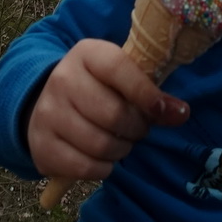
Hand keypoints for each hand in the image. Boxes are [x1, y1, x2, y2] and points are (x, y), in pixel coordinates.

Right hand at [27, 38, 188, 180]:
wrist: (47, 101)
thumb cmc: (96, 86)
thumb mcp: (119, 76)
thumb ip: (149, 90)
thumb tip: (180, 113)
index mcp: (86, 53)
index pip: (119, 69)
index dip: (146, 93)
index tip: (166, 110)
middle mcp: (62, 78)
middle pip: (113, 114)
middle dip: (136, 128)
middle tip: (139, 129)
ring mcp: (48, 112)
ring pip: (100, 144)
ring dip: (121, 150)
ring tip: (122, 142)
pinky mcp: (40, 145)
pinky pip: (84, 167)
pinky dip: (103, 168)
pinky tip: (104, 158)